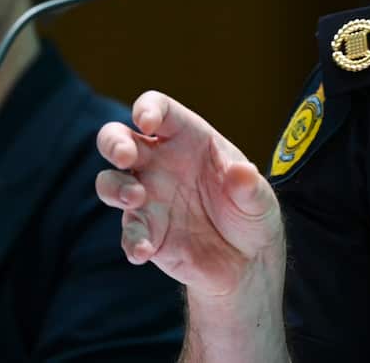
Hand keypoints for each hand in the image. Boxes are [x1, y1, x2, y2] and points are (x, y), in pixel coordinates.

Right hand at [95, 91, 284, 299]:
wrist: (248, 261)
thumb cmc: (251, 213)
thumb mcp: (260, 199)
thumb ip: (250, 186)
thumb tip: (242, 172)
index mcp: (188, 139)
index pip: (159, 109)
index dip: (147, 109)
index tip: (146, 122)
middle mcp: (160, 163)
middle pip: (117, 139)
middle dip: (113, 143)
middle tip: (125, 157)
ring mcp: (148, 198)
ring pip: (110, 182)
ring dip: (114, 188)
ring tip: (136, 198)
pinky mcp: (146, 233)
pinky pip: (128, 232)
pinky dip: (132, 240)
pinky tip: (144, 250)